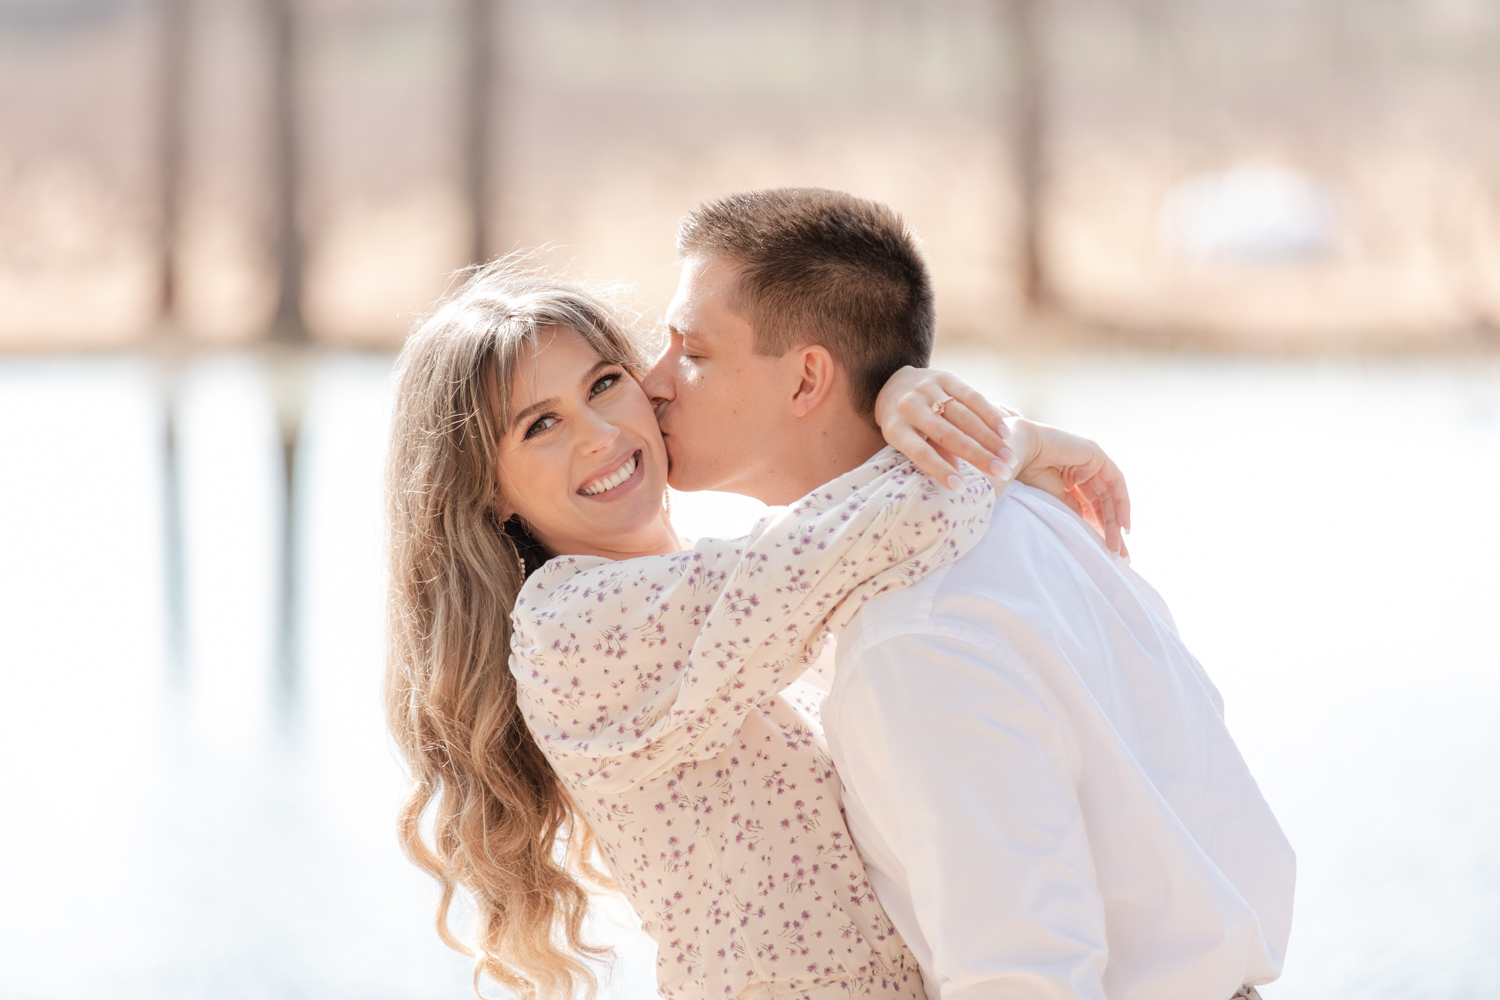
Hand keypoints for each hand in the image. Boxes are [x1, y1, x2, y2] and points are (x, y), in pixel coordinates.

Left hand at [875, 366, 1020, 489]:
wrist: (894, 383)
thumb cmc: (903, 423)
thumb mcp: (906, 441)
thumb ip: (931, 454)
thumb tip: (958, 478)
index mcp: (896, 428)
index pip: (920, 452)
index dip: (941, 470)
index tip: (960, 488)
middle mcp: (910, 406)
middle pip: (948, 435)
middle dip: (977, 455)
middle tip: (1001, 472)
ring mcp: (928, 389)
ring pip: (964, 416)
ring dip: (990, 439)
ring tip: (1009, 458)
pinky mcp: (945, 377)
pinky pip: (972, 397)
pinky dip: (990, 416)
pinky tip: (1004, 433)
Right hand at [1007, 418, 1131, 555]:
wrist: (1016, 452)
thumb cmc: (1023, 472)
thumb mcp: (1052, 499)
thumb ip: (1071, 509)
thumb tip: (1087, 526)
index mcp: (1066, 479)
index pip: (1088, 507)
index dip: (1097, 529)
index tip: (1103, 552)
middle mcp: (1080, 469)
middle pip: (1102, 504)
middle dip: (1109, 530)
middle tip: (1115, 555)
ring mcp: (1089, 461)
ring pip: (1109, 496)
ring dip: (1114, 522)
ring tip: (1115, 547)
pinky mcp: (1096, 455)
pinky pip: (1115, 482)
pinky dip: (1121, 503)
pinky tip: (1122, 524)